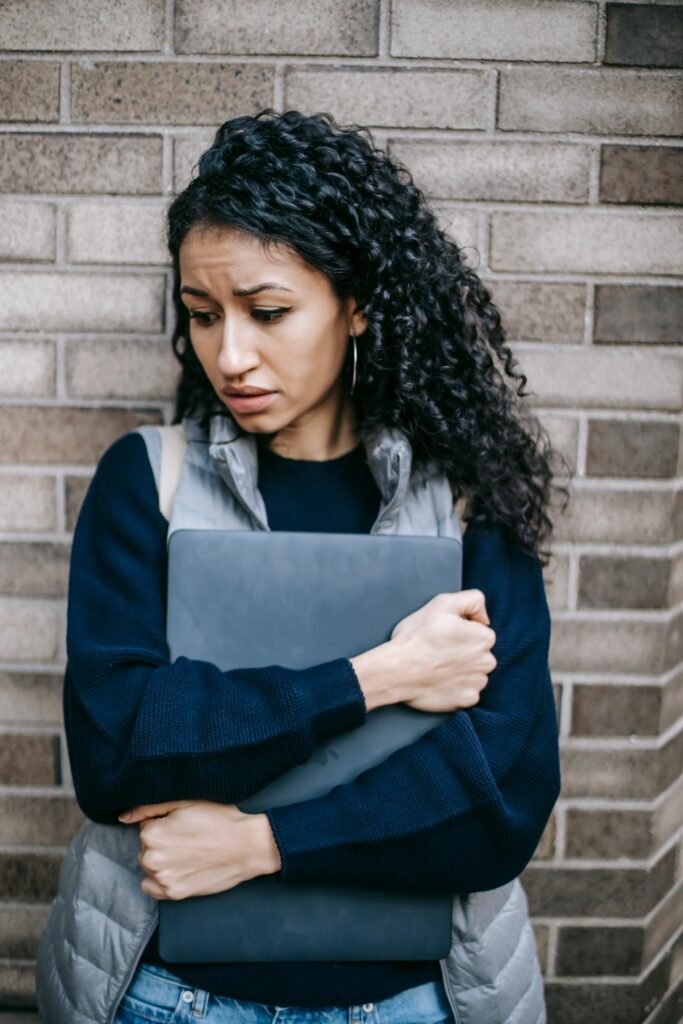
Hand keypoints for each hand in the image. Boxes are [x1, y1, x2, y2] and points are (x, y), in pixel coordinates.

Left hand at [117, 800, 280, 899]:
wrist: (247, 845)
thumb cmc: (219, 819)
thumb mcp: (185, 802)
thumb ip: (149, 808)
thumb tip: (123, 817)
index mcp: (152, 833)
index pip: (146, 826)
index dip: (165, 823)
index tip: (183, 824)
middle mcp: (152, 859)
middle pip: (146, 847)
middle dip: (161, 841)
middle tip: (188, 837)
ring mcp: (163, 879)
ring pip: (149, 865)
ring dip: (162, 859)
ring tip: (188, 852)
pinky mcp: (174, 894)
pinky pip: (151, 887)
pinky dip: (160, 879)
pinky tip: (180, 869)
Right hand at [390, 588, 496, 711]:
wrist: (396, 670)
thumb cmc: (417, 637)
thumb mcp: (443, 603)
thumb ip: (473, 600)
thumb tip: (484, 618)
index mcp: (484, 637)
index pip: (479, 631)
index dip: (460, 631)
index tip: (444, 635)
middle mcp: (487, 662)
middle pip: (479, 653)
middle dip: (464, 651)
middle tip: (439, 650)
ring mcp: (478, 683)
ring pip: (474, 672)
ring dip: (461, 669)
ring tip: (438, 665)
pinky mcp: (468, 700)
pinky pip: (467, 690)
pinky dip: (456, 686)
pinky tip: (440, 680)